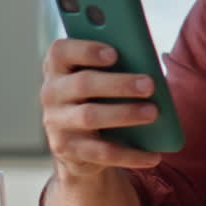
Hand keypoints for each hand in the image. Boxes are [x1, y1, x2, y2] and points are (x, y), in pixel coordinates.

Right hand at [40, 39, 162, 178]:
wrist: (78, 143)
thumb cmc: (99, 97)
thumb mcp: (103, 78)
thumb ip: (118, 67)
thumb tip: (152, 71)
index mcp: (59, 67)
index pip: (60, 52)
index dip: (86, 50)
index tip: (114, 53)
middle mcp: (52, 93)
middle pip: (83, 83)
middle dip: (119, 84)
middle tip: (150, 86)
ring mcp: (56, 123)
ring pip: (90, 116)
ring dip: (125, 114)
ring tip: (153, 113)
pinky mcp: (68, 150)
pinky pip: (101, 152)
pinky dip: (130, 154)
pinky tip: (154, 155)